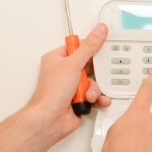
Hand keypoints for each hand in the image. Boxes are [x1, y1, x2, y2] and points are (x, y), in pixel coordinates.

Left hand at [27, 23, 112, 138]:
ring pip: (93, 82)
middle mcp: (64, 72)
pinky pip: (94, 95)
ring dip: (93, 89)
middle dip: (93, 74)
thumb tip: (98, 31)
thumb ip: (89, 47)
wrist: (50, 119)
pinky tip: (95, 101)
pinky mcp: (79, 100)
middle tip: (92, 75)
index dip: (90, 48)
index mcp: (57, 59)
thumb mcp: (73, 64)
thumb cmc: (51, 93)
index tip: (101, 47)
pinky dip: (97, 99)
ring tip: (87, 94)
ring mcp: (72, 87)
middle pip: (89, 66)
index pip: (78, 47)